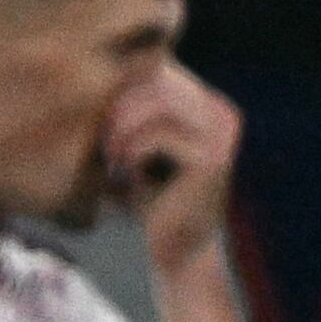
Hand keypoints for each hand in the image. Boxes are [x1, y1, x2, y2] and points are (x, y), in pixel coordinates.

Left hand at [103, 59, 239, 276]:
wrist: (177, 253)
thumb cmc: (149, 200)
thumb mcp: (137, 149)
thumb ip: (130, 112)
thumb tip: (99, 67)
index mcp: (207, 104)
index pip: (159, 68)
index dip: (120, 90)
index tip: (102, 129)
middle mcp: (220, 112)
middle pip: (156, 79)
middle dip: (118, 109)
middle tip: (103, 147)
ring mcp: (221, 133)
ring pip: (155, 103)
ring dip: (121, 131)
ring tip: (112, 161)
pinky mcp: (212, 158)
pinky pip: (156, 136)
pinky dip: (130, 153)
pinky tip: (124, 175)